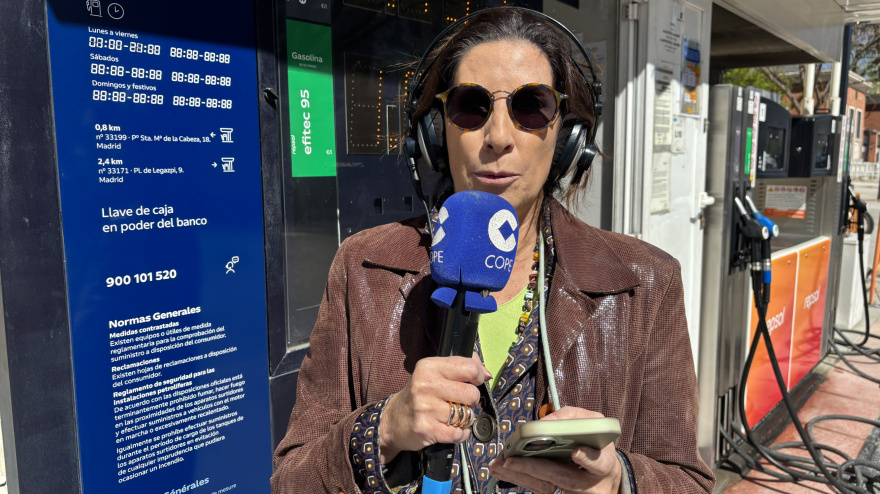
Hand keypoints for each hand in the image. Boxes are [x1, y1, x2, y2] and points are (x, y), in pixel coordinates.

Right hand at [379, 354, 489, 463]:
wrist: (392, 421)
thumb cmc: (420, 395)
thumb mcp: (434, 373)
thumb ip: (461, 367)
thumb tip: (486, 374)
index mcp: (429, 367)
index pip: (469, 367)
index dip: (477, 376)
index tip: (472, 382)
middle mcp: (426, 385)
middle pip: (472, 394)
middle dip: (470, 401)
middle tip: (458, 403)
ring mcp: (426, 408)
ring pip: (467, 415)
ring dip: (465, 419)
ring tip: (452, 417)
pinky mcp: (427, 429)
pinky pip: (459, 434)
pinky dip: (459, 434)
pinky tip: (449, 429)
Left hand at [488, 407, 621, 493]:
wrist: (604, 477)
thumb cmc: (597, 445)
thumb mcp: (595, 426)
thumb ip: (573, 419)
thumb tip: (545, 422)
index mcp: (605, 464)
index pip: (600, 463)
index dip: (588, 458)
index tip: (576, 452)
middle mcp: (592, 484)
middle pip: (564, 478)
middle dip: (535, 468)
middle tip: (511, 460)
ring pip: (547, 488)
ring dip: (520, 476)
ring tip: (498, 465)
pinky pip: (539, 490)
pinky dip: (520, 479)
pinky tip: (502, 471)